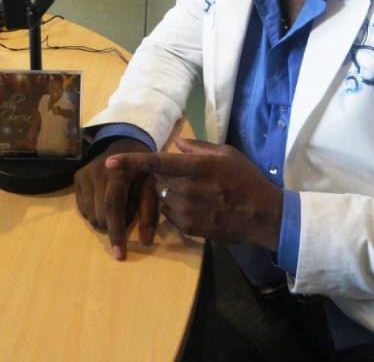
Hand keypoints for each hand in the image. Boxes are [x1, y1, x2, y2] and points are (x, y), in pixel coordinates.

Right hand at [74, 137, 157, 260]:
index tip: (120, 254)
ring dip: (103, 221)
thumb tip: (146, 241)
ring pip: (89, 214)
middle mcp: (97, 172)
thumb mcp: (151, 186)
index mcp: (118, 173)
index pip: (113, 208)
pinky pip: (82, 208)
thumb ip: (149, 212)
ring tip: (117, 208)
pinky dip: (94, 212)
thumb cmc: (141, 168)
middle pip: (99, 214)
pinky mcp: (77, 177)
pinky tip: (105, 202)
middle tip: (126, 217)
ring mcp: (84, 173)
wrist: (125, 142)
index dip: (116, 232)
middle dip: (112, 227)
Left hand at [106, 138, 282, 247]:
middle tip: (183, 170)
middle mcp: (187, 190)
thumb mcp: (227, 154)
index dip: (131, 162)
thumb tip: (176, 144)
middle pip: (157, 178)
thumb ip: (198, 148)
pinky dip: (175, 206)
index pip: (156, 163)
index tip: (110, 162)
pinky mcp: (189, 229)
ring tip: (194, 189)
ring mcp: (187, 212)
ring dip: (169, 190)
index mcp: (196, 169)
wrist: (262, 216)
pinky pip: (170, 213)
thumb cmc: (246, 179)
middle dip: (161, 172)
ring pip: (162, 196)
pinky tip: (197, 203)